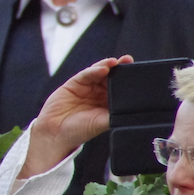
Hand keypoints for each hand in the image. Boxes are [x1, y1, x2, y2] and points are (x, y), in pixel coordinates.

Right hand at [20, 55, 134, 179]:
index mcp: (108, 103)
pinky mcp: (74, 83)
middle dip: (120, 68)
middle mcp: (98, 93)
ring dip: (108, 66)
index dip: (128, 79)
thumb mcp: (102, 123)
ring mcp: (86, 87)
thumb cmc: (80, 131)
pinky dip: (94, 70)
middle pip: (111, 76)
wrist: (56, 133)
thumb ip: (115, 115)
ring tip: (116, 62)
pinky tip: (103, 69)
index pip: (120, 87)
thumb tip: (136, 111)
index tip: (137, 72)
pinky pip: (86, 74)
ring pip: (99, 72)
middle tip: (128, 60)